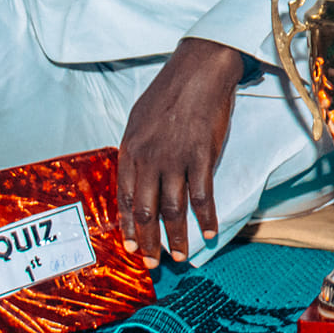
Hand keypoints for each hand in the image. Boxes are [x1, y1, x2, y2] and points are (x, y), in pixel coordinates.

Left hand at [117, 38, 246, 266]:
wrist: (199, 69)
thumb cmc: (169, 90)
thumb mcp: (139, 118)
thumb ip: (136, 148)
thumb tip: (134, 174)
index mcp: (130, 149)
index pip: (124, 197)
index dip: (128, 226)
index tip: (132, 247)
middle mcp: (149, 158)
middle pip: (146, 210)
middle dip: (149, 241)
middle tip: (153, 263)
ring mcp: (176, 158)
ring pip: (173, 208)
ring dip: (176, 236)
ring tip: (178, 256)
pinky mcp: (203, 156)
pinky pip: (202, 195)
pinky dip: (205, 218)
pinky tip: (208, 232)